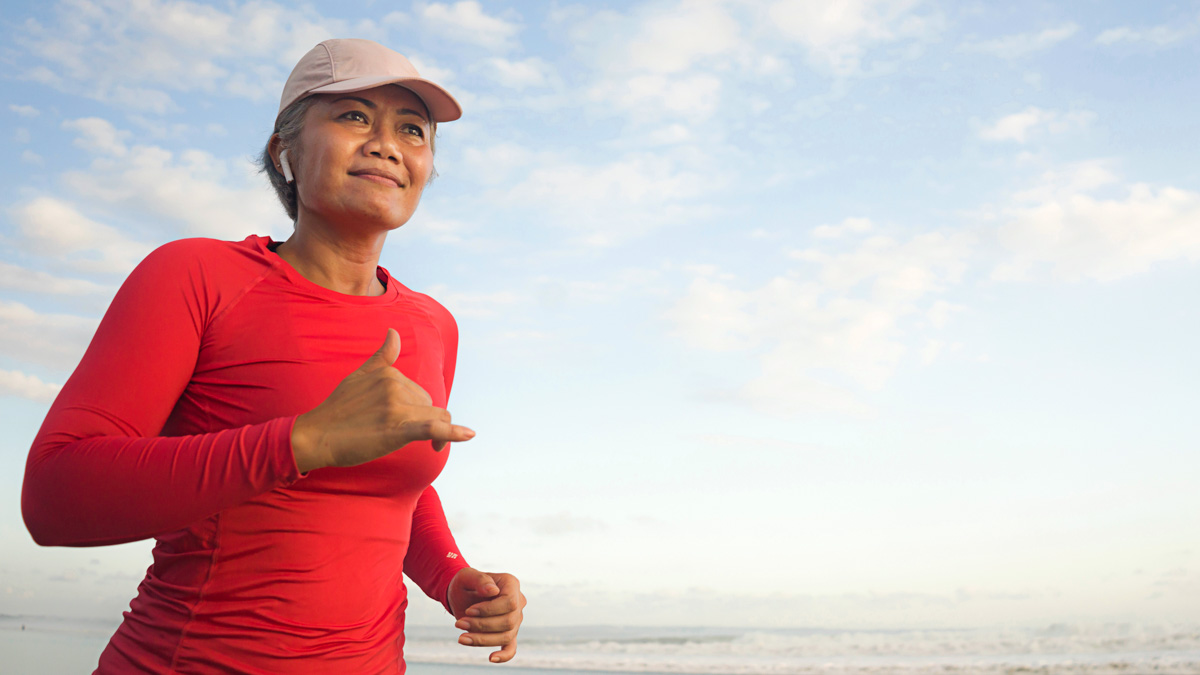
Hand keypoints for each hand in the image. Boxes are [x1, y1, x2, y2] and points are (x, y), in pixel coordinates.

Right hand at [291, 328, 474, 471]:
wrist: (315, 435)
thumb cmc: (338, 409)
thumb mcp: (359, 376)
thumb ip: (382, 357)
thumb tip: (394, 331)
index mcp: (390, 373)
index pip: (420, 393)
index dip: (419, 411)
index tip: (408, 425)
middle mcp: (395, 385)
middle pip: (430, 405)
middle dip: (421, 420)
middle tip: (393, 434)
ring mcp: (396, 406)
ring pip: (436, 419)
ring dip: (433, 433)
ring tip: (414, 443)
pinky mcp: (397, 428)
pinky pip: (433, 427)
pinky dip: (452, 433)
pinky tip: (468, 435)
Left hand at [448, 568, 525, 662]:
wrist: (462, 594)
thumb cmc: (466, 583)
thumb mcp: (467, 576)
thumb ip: (480, 580)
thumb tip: (493, 591)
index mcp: (511, 585)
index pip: (510, 602)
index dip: (489, 610)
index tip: (469, 611)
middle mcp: (518, 602)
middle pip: (508, 621)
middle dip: (482, 625)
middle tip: (459, 623)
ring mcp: (515, 619)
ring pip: (506, 636)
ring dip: (482, 639)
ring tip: (461, 637)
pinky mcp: (508, 633)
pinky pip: (511, 647)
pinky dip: (504, 655)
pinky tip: (491, 658)